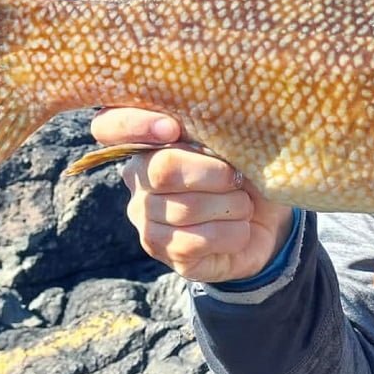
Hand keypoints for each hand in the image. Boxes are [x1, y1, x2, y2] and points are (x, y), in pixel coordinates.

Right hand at [90, 108, 294, 282]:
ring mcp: (144, 217)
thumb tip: (220, 124)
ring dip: (232, 206)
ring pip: (186, 208)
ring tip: (244, 205)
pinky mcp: (161, 250)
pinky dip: (232, 233)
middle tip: (238, 177)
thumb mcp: (236, 142)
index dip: (134, 123)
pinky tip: (240, 228)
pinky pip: (196, 240)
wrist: (266, 223)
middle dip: (214, 173)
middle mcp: (136, 177)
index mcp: (149, 139)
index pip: (108, 125)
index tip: (173, 129)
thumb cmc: (247, 173)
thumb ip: (216, 127)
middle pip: (162, 169)